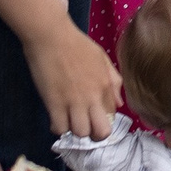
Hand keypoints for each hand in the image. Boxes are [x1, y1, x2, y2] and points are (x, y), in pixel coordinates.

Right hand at [24, 16, 120, 142]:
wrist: (52, 36)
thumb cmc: (77, 44)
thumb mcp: (101, 58)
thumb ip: (113, 80)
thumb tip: (119, 104)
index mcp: (106, 85)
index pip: (113, 115)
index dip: (104, 119)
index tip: (94, 115)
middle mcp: (93, 97)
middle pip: (101, 132)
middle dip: (94, 135)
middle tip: (85, 126)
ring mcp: (74, 102)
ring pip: (80, 133)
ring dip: (74, 130)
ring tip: (69, 120)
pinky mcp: (54, 103)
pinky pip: (60, 128)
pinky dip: (58, 127)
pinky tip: (56, 117)